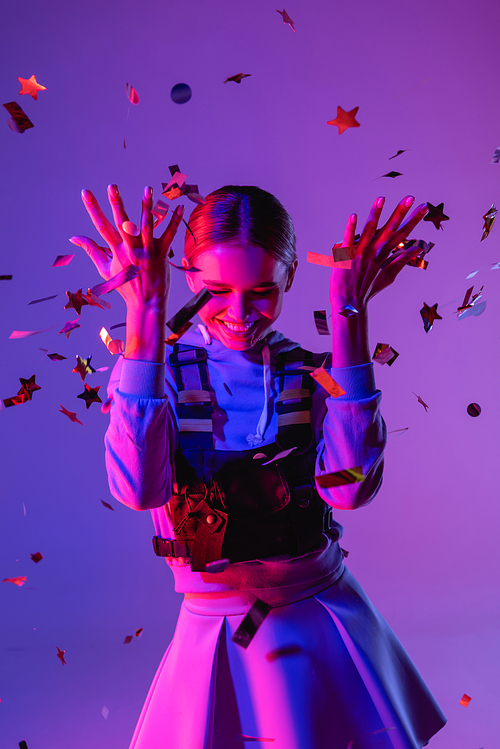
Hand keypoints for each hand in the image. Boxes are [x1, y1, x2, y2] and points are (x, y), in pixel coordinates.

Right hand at [69, 184, 183, 310]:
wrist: (145, 303)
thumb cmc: (124, 285)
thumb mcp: (104, 268)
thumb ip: (91, 249)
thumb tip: (73, 237)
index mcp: (116, 252)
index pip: (101, 227)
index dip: (93, 209)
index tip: (86, 192)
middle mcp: (131, 250)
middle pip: (122, 223)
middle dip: (116, 204)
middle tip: (112, 186)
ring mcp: (147, 252)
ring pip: (147, 226)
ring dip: (147, 206)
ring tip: (147, 188)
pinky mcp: (162, 254)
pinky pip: (169, 235)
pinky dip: (174, 221)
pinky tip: (180, 206)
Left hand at [329, 195, 428, 312]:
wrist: (349, 304)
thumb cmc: (367, 289)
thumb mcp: (389, 276)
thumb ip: (402, 261)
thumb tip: (418, 249)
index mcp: (385, 256)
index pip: (402, 235)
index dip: (413, 221)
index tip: (424, 208)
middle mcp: (375, 253)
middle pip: (390, 230)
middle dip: (401, 213)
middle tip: (411, 198)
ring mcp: (360, 254)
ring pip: (369, 231)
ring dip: (375, 214)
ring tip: (382, 198)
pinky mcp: (346, 256)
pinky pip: (348, 240)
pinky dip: (351, 229)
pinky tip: (354, 216)